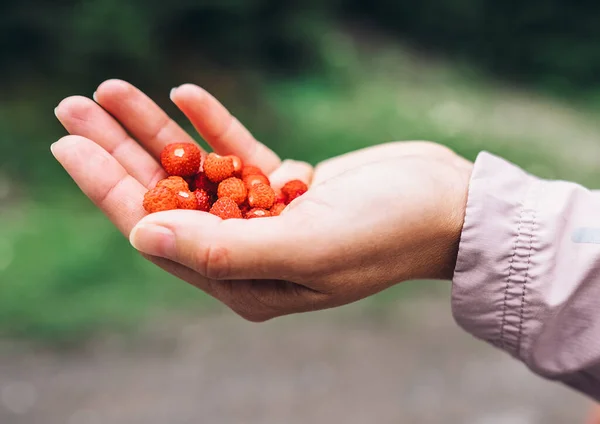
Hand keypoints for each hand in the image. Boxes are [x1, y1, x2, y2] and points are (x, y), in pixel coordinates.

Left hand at [53, 80, 472, 321]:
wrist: (448, 207)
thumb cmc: (388, 232)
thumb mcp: (307, 244)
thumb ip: (225, 251)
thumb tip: (141, 239)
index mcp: (246, 282)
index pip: (161, 234)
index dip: (110, 191)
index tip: (71, 146)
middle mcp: (250, 255)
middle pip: (169, 199)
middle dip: (121, 153)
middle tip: (76, 106)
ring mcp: (269, 220)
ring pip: (198, 172)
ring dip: (157, 132)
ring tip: (112, 90)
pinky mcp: (289, 188)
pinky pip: (240, 154)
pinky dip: (214, 125)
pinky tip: (186, 96)